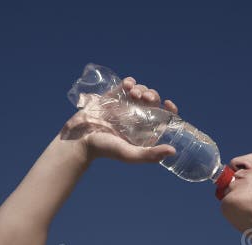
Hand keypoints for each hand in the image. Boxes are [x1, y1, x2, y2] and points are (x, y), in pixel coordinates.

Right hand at [58, 76, 179, 163]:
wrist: (78, 138)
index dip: (169, 110)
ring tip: (135, 94)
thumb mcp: (129, 154)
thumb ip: (150, 155)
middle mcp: (136, 119)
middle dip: (152, 96)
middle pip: (152, 102)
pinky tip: (128, 85)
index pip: (163, 118)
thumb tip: (173, 151)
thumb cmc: (104, 149)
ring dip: (142, 88)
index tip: (169, 104)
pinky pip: (126, 85)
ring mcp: (124, 107)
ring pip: (141, 92)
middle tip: (146, 98)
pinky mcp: (112, 98)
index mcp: (143, 132)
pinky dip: (130, 82)